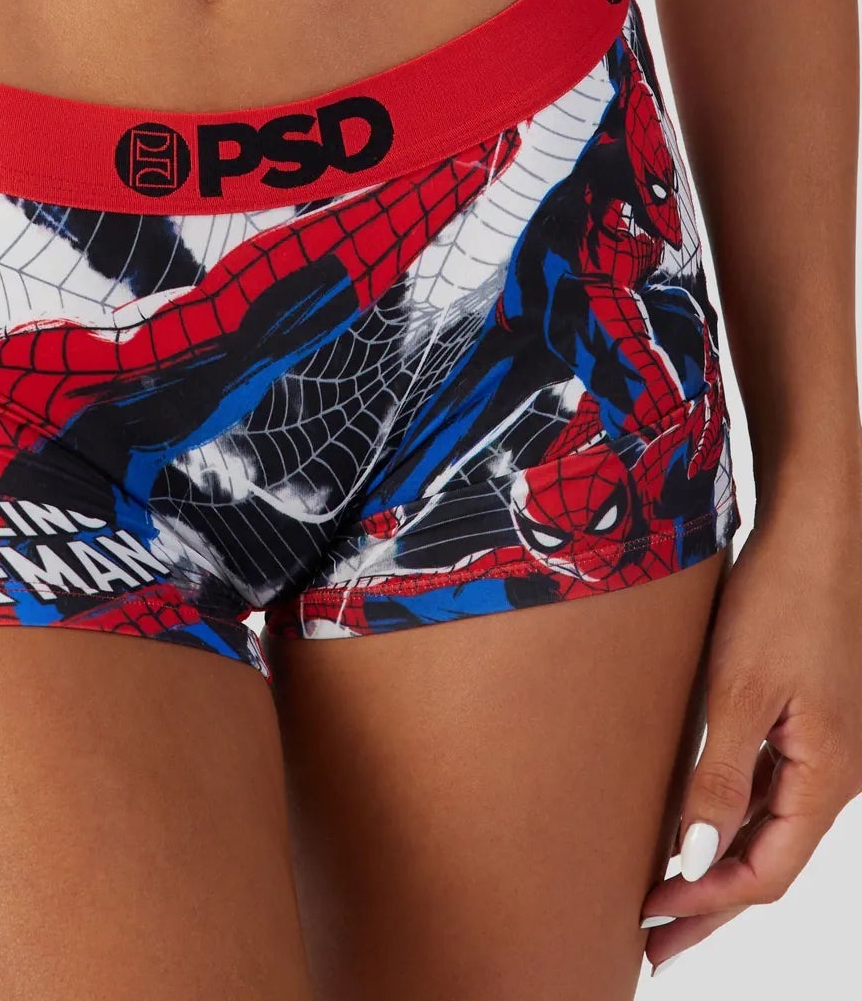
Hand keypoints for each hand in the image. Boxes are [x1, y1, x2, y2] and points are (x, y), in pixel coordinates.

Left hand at [641, 479, 861, 971]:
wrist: (814, 531)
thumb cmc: (782, 599)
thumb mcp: (740, 690)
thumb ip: (719, 778)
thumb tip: (693, 857)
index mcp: (826, 778)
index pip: (763, 872)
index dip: (705, 903)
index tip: (648, 923)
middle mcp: (832, 773)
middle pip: (768, 862)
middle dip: (712, 906)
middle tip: (655, 948)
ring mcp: (821, 746)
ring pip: (768, 828)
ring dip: (719, 863)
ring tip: (665, 897)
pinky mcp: (802, 716)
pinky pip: (767, 788)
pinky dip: (731, 817)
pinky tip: (694, 823)